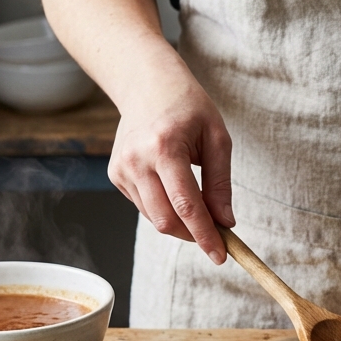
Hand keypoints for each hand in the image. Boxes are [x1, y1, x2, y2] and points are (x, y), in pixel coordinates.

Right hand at [108, 70, 233, 263]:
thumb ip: (220, 183)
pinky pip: (144, 206)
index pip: (186, 206)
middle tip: (216, 236)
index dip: (205, 235)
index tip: (220, 255)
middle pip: (166, 220)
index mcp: (165, 147)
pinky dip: (164, 209)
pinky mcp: (115, 175)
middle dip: (193, 235)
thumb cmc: (188, 107)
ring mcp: (121, 169)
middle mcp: (137, 160)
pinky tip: (173, 188)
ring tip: (199, 207)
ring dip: (180, 224)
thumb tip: (225, 223)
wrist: (147, 84)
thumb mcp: (217, 138)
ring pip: (154, 218)